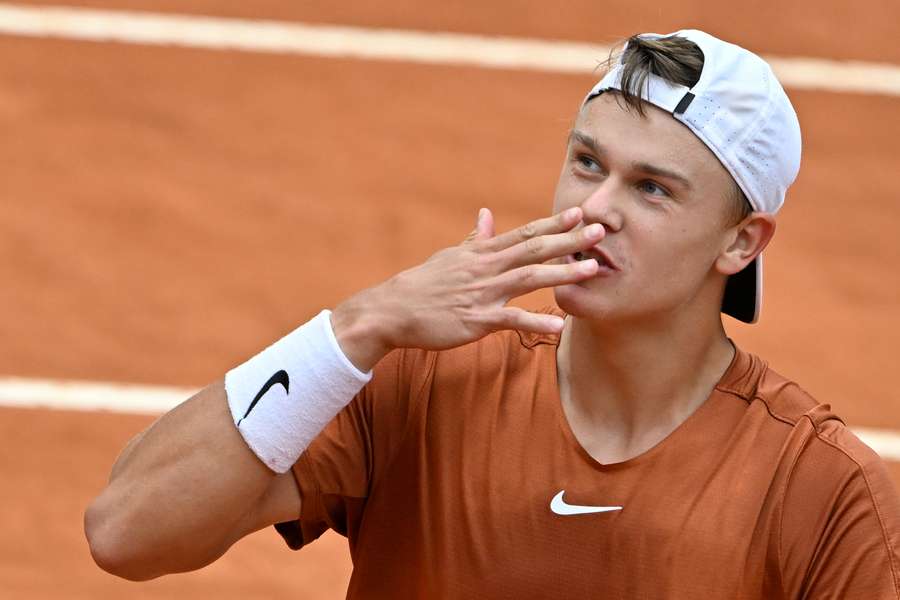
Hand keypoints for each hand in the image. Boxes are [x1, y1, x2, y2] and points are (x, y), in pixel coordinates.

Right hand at [332, 207, 603, 369]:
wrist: (393, 310)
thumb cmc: (423, 285)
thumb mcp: (449, 257)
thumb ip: (475, 239)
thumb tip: (486, 214)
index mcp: (482, 253)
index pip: (524, 233)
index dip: (554, 223)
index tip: (581, 213)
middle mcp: (486, 268)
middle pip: (534, 249)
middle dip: (569, 240)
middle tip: (601, 231)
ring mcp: (482, 293)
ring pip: (528, 278)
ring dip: (562, 273)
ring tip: (592, 269)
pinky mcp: (476, 320)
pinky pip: (511, 320)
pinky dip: (535, 322)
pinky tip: (559, 326)